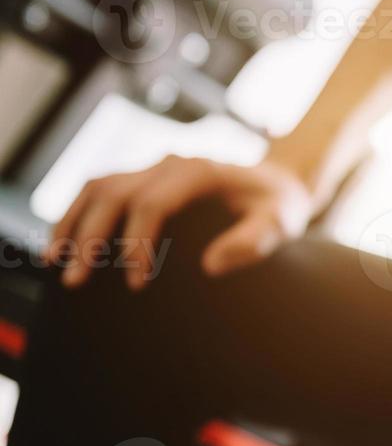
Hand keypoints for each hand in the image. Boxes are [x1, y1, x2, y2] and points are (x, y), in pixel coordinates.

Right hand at [44, 156, 312, 289]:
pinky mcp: (145, 177)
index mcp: (200, 171)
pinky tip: (66, 243)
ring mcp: (154, 167)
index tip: (136, 282)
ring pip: (98, 186)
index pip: (153, 202)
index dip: (138, 242)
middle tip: (77, 279)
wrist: (278, 183)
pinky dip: (79, 213)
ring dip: (73, 222)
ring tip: (55, 261)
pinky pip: (101, 189)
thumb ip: (254, 241)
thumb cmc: (279, 206)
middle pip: (114, 192)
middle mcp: (171, 163)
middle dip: (91, 236)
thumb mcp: (281, 223)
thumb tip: (211, 264)